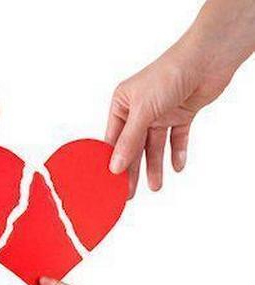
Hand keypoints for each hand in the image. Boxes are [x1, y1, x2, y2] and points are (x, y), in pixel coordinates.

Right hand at [106, 0, 254, 197]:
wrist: (208, 58)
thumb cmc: (169, 73)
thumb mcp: (143, 111)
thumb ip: (129, 141)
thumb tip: (116, 166)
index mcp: (122, 104)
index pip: (113, 139)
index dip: (112, 161)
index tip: (111, 181)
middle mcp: (139, 110)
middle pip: (134, 146)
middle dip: (133, 169)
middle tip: (129, 191)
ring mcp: (160, 113)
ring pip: (154, 146)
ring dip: (155, 165)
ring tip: (155, 185)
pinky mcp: (180, 115)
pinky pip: (176, 139)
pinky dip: (177, 152)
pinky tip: (177, 167)